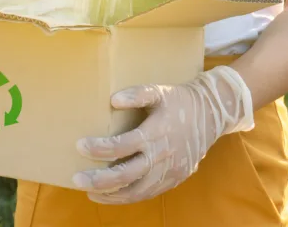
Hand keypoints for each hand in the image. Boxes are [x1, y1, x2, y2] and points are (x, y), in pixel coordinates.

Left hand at [72, 65, 253, 203]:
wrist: (211, 115)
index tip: (79, 146)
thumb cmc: (179, 101)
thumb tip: (114, 100)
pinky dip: (128, 197)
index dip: (99, 149)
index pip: (122, 146)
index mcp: (156, 133)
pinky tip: (112, 195)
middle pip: (126, 174)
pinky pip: (148, 194)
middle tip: (77, 179)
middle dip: (99, 179)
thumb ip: (137, 94)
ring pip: (137, 191)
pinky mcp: (174, 179)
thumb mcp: (159, 91)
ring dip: (111, 194)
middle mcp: (162, 156)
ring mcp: (169, 171)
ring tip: (90, 193)